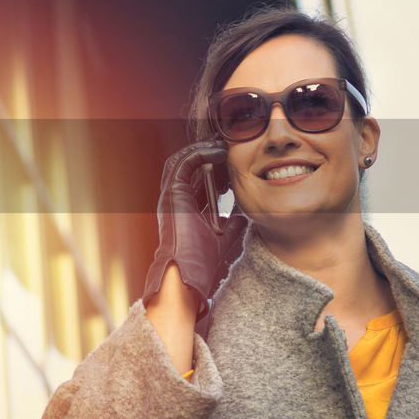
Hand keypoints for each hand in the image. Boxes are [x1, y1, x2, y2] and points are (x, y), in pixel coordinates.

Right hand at [141, 141, 246, 318]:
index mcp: (184, 207)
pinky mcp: (172, 194)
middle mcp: (175, 199)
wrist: (190, 274)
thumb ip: (233, 223)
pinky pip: (183, 163)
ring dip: (203, 148)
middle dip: (207, 152)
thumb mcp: (225, 237)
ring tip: (223, 144)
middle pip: (188, 164)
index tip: (233, 159)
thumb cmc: (204, 262)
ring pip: (182, 159)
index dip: (214, 165)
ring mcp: (171, 195)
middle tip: (229, 145)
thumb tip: (247, 213)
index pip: (196, 176)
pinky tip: (219, 153)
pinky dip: (200, 154)